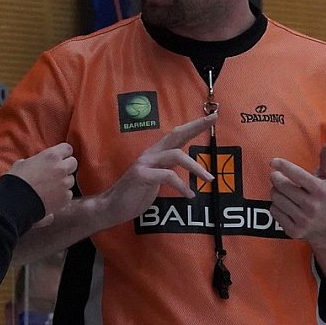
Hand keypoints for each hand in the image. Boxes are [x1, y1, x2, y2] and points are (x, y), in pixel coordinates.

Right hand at [7, 143, 77, 218]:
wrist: (16, 203)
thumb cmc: (16, 181)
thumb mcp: (22, 163)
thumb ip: (35, 161)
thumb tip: (35, 163)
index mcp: (51, 156)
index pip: (68, 149)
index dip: (63, 153)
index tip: (58, 157)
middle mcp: (61, 168)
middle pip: (73, 163)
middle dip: (66, 166)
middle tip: (55, 172)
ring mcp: (65, 184)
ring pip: (71, 179)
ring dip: (64, 182)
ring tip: (51, 187)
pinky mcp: (65, 198)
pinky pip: (68, 194)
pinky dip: (62, 195)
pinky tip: (52, 197)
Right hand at [99, 115, 216, 222]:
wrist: (111, 207)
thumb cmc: (135, 194)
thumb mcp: (157, 179)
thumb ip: (169, 168)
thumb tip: (187, 165)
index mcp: (156, 153)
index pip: (177, 135)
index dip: (194, 125)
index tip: (213, 116)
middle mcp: (151, 154)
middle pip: (176, 134)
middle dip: (196, 126)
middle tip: (214, 119)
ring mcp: (145, 163)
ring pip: (176, 155)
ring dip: (196, 167)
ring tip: (209, 179)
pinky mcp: (141, 175)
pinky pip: (168, 176)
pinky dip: (182, 185)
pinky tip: (189, 195)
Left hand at [269, 142, 325, 244]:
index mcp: (320, 191)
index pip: (298, 175)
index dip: (284, 166)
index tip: (273, 162)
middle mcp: (312, 206)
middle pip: (282, 186)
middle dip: (276, 179)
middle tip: (276, 177)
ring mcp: (303, 220)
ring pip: (276, 198)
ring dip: (275, 192)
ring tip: (282, 192)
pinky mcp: (294, 231)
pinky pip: (274, 212)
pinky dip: (275, 206)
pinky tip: (284, 206)